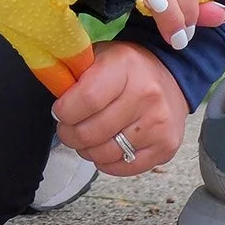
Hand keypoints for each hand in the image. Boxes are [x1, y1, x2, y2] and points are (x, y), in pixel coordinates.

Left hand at [54, 41, 186, 174]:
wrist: (171, 77)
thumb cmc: (128, 68)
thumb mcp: (100, 56)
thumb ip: (76, 73)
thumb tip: (53, 92)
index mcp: (125, 67)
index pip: (87, 99)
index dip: (65, 111)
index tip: (59, 111)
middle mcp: (146, 96)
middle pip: (92, 132)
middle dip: (70, 134)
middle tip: (67, 128)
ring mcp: (158, 124)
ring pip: (105, 154)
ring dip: (87, 150)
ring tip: (86, 137)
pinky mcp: (165, 147)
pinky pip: (123, 168)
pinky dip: (106, 162)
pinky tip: (105, 148)